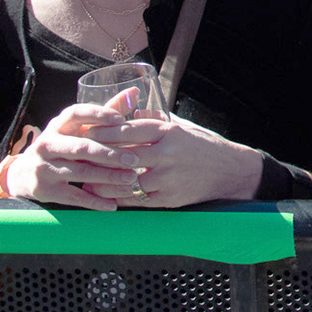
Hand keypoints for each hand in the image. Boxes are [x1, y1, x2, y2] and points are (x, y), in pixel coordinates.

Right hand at [0, 102, 142, 210]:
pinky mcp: (44, 189)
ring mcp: (43, 167)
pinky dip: (94, 201)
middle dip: (110, 154)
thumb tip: (135, 92)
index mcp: (58, 125)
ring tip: (131, 179)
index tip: (121, 120)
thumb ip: (105, 113)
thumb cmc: (62, 145)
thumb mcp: (77, 129)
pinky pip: (73, 196)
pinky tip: (113, 204)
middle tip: (134, 159)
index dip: (98, 115)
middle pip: (81, 147)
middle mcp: (47, 144)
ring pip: (80, 172)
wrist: (23, 174)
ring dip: (108, 177)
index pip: (75, 113)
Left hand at [80, 111, 263, 208]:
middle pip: (123, 154)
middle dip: (99, 155)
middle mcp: (168, 154)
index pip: (130, 129)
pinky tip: (105, 195)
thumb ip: (156, 122)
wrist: (232, 172)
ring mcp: (168, 178)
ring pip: (127, 179)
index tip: (87, 130)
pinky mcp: (170, 197)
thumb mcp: (182, 127)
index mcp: (170, 132)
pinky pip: (137, 199)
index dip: (105, 130)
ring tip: (85, 178)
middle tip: (79, 154)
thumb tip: (128, 112)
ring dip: (104, 180)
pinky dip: (119, 197)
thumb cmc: (205, 146)